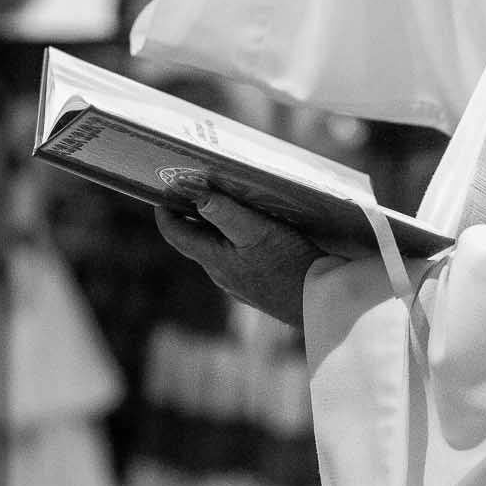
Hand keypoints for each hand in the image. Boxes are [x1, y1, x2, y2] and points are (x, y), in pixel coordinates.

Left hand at [154, 194, 335, 328]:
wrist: (321, 304)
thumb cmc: (289, 264)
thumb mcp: (255, 230)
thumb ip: (222, 211)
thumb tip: (190, 189)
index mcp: (213, 259)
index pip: (173, 232)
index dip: (165, 207)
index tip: (166, 183)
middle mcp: (221, 273)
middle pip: (195, 237)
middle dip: (192, 209)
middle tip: (198, 181)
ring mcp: (239, 282)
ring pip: (218, 247)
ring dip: (218, 222)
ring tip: (230, 196)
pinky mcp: (259, 284)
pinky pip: (239, 256)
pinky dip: (238, 236)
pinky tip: (259, 226)